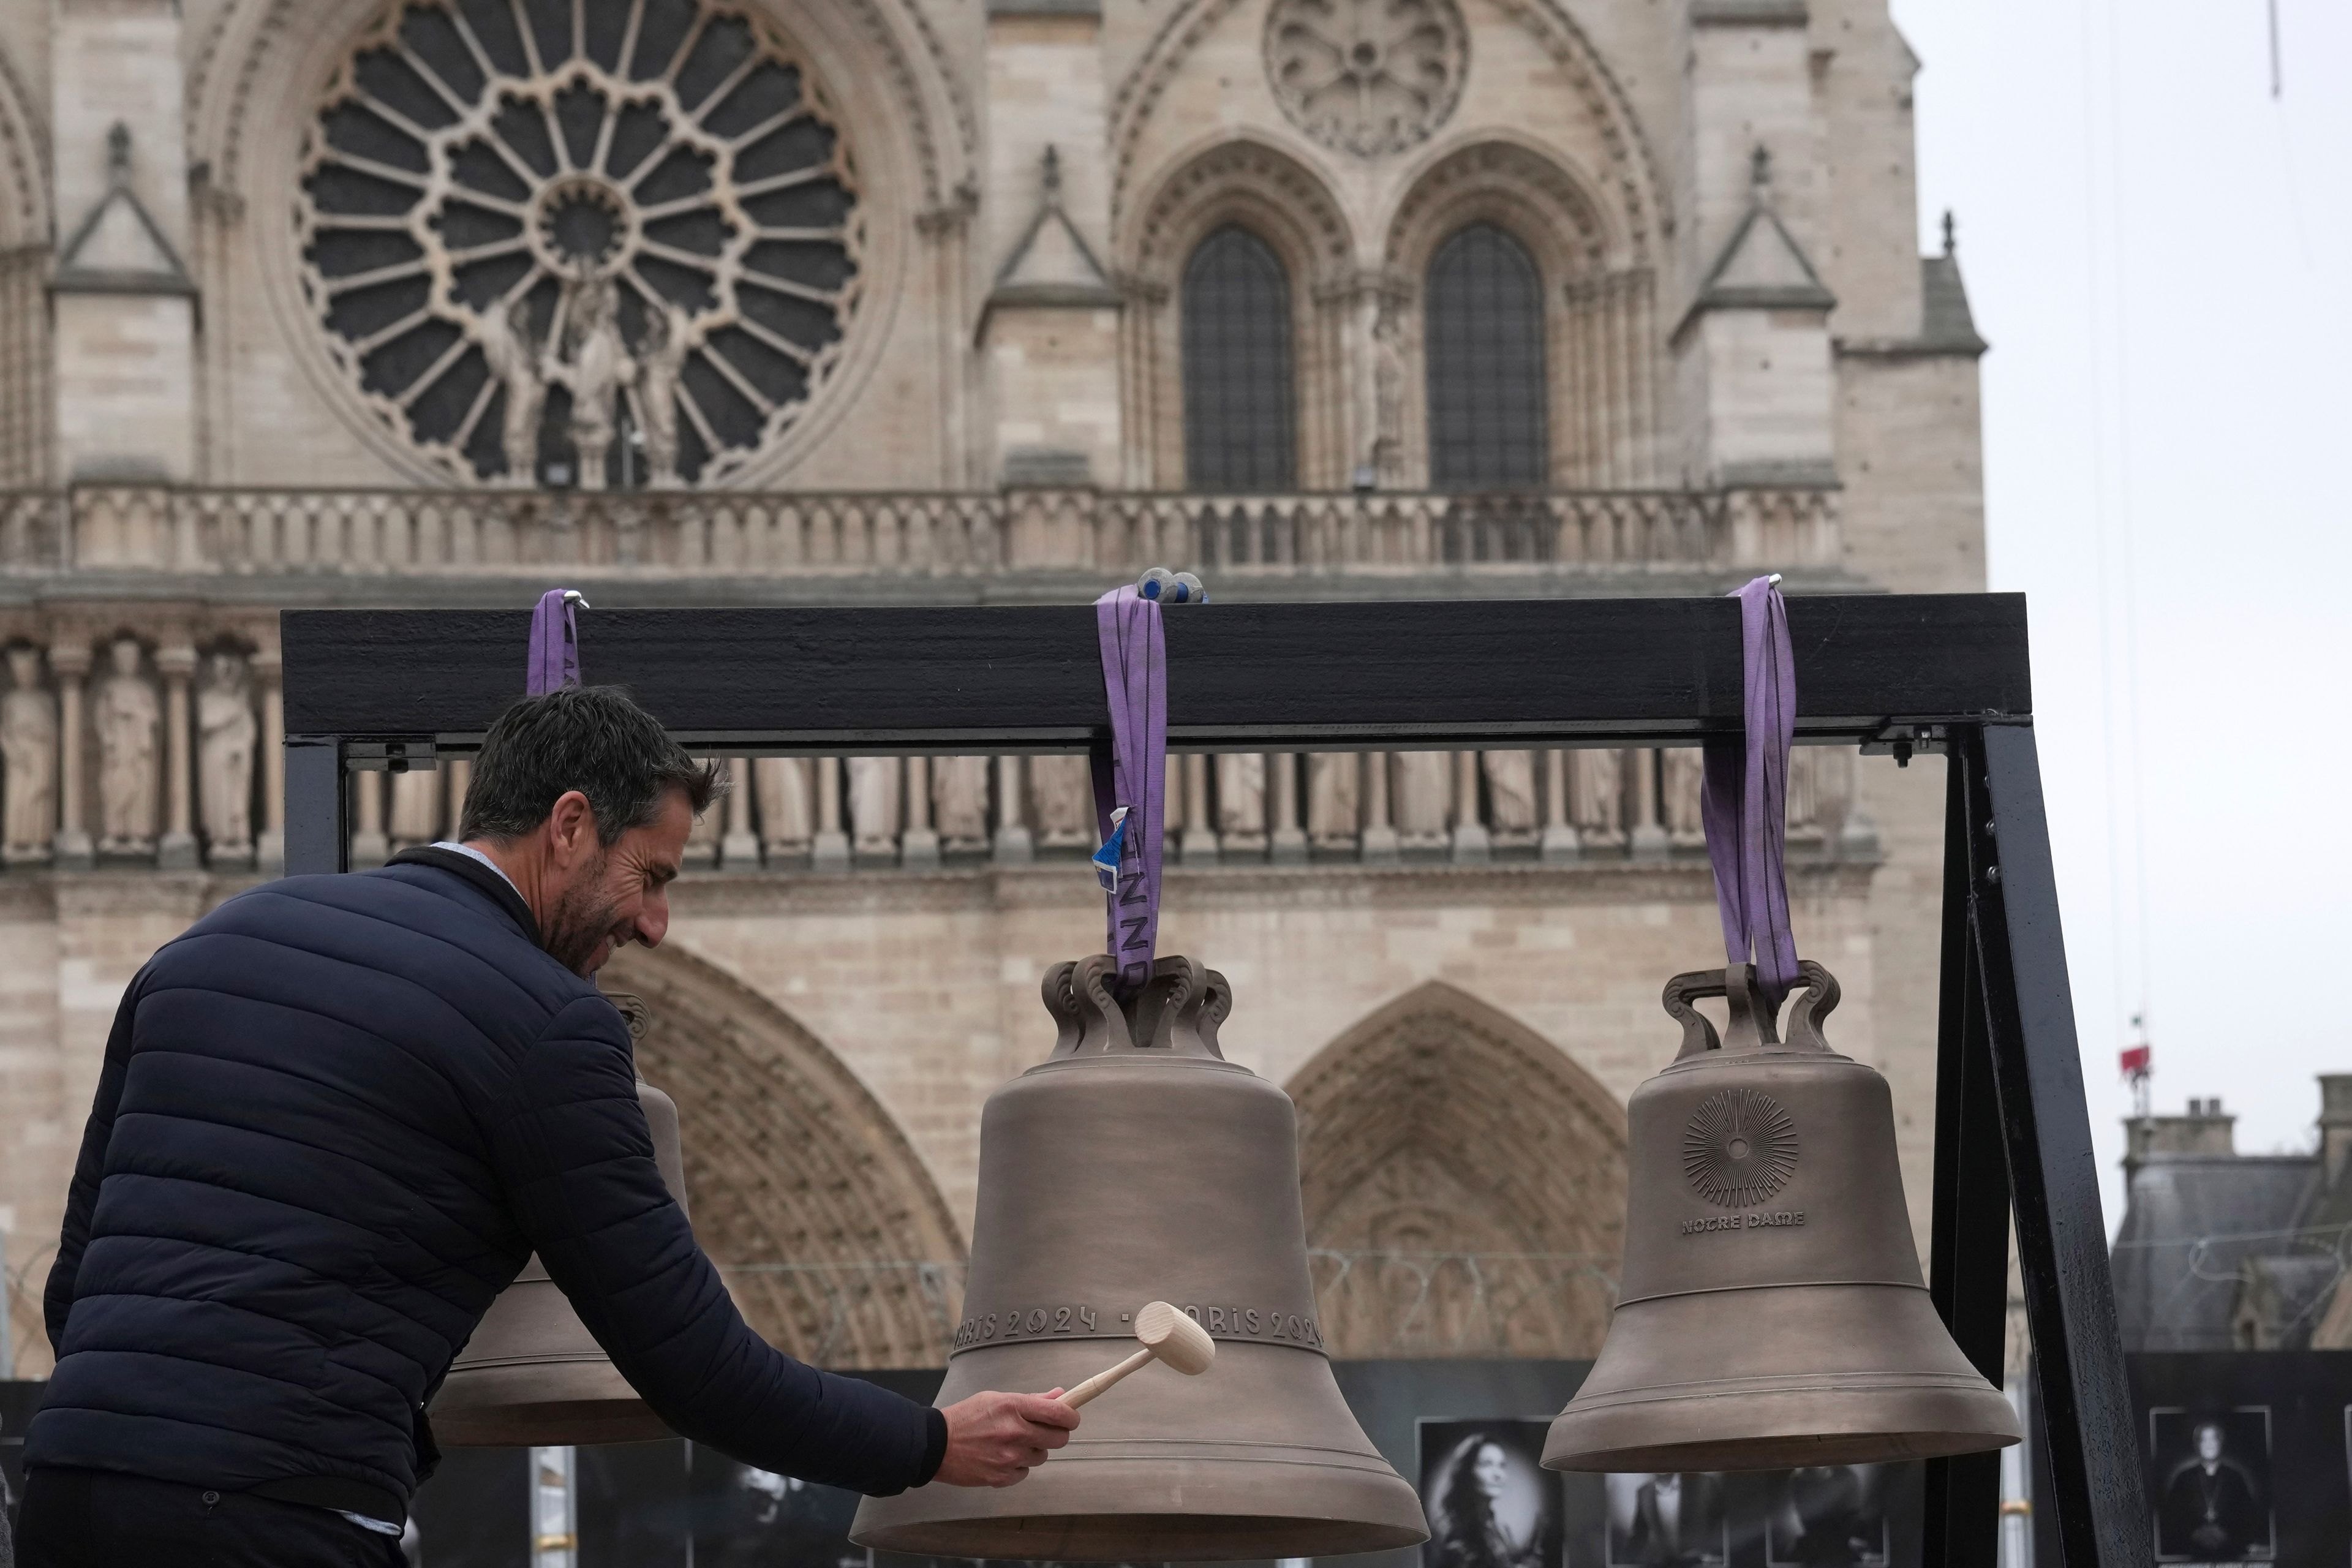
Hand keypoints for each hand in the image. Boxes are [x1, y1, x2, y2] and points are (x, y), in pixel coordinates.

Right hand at [934, 1388, 1079, 1487]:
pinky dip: (1018, 1466)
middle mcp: (1015, 1432)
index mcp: (1014, 1407)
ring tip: (1012, 1443)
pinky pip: (1025, 1472)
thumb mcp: (997, 1399)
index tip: (1071, 1417)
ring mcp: (1009, 1457)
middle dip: (1055, 1434)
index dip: (1072, 1416)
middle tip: (1042, 1431)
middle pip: (1059, 1438)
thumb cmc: (965, 1417)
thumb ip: (1031, 1400)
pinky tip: (1001, 1457)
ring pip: (1042, 1456)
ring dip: (1034, 1450)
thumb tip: (1060, 1395)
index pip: (1059, 1413)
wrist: (936, 1445)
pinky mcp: (1002, 1477)